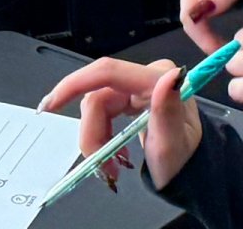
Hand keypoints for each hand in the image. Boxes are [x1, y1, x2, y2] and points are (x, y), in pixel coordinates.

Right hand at [40, 58, 201, 191]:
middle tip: (101, 165)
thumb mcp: (173, 145)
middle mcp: (147, 76)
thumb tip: (170, 77)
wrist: (192, 169)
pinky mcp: (131, 96)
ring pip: (95, 106)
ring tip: (110, 164)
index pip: (107, 72)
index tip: (51, 105)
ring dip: (96, 137)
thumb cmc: (185, 160)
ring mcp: (138, 85)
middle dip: (92, 132)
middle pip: (98, 96)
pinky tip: (112, 151)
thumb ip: (167, 111)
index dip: (74, 84)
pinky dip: (101, 134)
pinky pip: (102, 111)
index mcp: (158, 79)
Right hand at [178, 0, 242, 50]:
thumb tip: (200, 13)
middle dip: (204, 37)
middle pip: (189, 14)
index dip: (201, 36)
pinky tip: (222, 32)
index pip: (189, 12)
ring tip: (227, 45)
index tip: (220, 54)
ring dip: (207, 31)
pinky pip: (200, 7)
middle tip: (227, 54)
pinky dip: (210, 22)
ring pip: (193, 13)